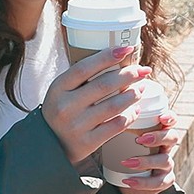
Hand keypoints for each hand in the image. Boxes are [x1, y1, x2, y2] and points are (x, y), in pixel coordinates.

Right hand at [42, 46, 149, 164]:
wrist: (50, 144)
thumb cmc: (62, 109)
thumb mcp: (62, 90)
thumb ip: (82, 76)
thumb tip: (116, 57)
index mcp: (58, 88)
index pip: (85, 68)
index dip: (107, 56)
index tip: (127, 49)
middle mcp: (66, 106)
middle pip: (104, 85)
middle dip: (128, 75)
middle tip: (143, 70)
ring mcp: (76, 126)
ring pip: (113, 106)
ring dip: (132, 95)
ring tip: (142, 88)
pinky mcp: (87, 142)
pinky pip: (116, 126)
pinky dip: (130, 116)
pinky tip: (136, 109)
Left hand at [118, 111, 178, 193]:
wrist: (127, 176)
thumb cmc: (124, 149)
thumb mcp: (122, 135)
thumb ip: (118, 123)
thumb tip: (103, 112)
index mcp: (158, 131)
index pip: (170, 120)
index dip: (170, 117)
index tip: (162, 118)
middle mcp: (166, 146)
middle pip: (172, 137)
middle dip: (158, 137)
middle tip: (140, 139)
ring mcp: (166, 163)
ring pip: (165, 160)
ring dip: (145, 161)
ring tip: (127, 162)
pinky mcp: (164, 180)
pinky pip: (159, 182)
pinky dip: (143, 182)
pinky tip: (129, 181)